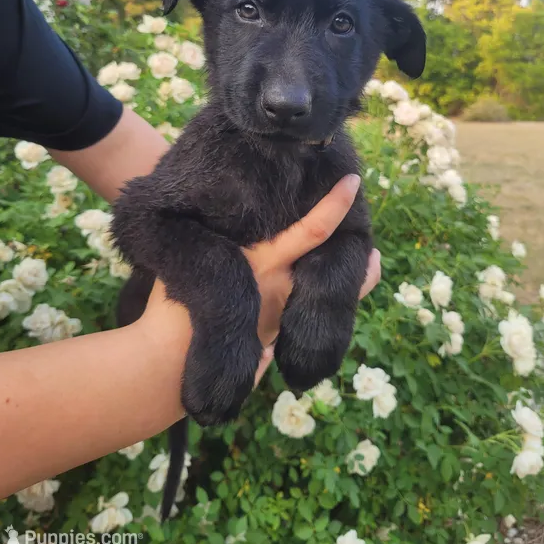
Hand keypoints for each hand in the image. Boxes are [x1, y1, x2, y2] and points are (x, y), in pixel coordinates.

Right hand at [142, 174, 380, 388]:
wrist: (170, 360)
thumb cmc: (174, 302)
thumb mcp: (198, 257)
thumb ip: (225, 241)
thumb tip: (246, 228)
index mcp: (263, 261)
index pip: (313, 231)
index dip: (335, 206)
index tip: (353, 183)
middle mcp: (281, 287)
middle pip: (336, 269)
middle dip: (360, 257)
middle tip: (373, 245)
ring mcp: (282, 314)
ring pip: (331, 297)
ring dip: (352, 282)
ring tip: (369, 265)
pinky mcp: (276, 336)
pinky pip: (308, 316)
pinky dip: (324, 304)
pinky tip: (327, 296)